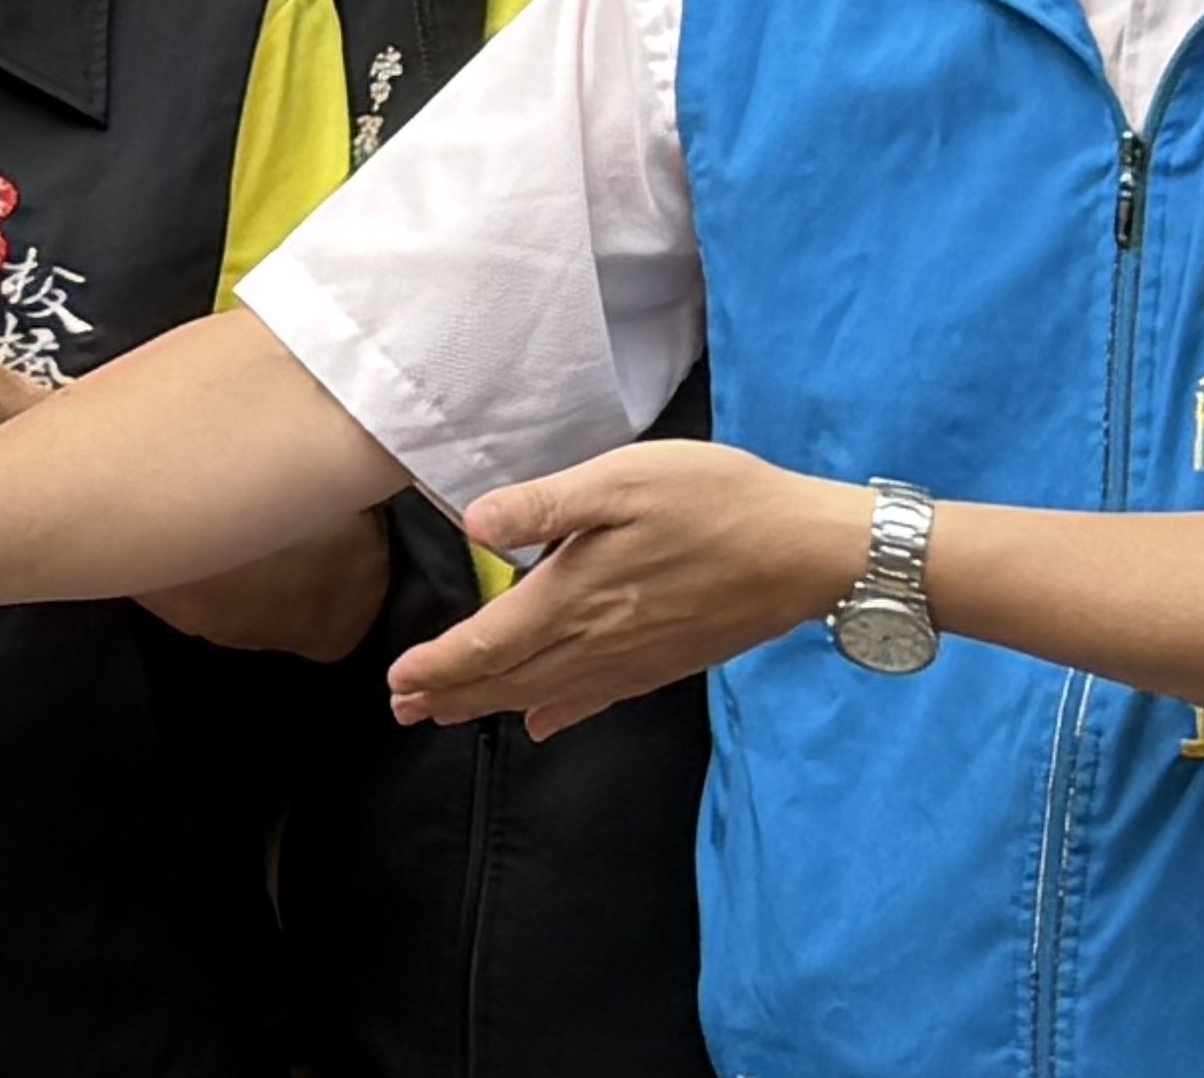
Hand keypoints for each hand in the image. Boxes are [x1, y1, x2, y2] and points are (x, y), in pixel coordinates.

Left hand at [401, 442, 862, 739]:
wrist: (808, 550)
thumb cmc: (714, 501)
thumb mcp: (620, 480)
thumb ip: (544, 507)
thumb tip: (475, 527)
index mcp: (575, 595)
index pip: (488, 645)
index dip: (438, 665)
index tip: (395, 680)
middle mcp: (598, 640)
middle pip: (509, 679)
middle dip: (450, 694)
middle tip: (401, 708)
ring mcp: (636, 658)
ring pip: (546, 693)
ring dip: (491, 705)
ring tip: (446, 715)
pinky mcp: (667, 662)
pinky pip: (598, 697)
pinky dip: (560, 711)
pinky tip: (541, 724)